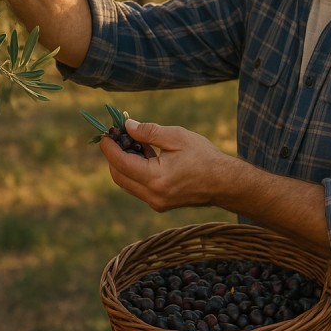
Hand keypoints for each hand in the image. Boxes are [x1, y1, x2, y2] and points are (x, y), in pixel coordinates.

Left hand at [98, 119, 233, 211]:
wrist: (225, 183)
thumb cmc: (204, 157)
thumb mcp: (177, 137)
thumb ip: (149, 132)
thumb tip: (127, 126)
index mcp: (156, 178)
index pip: (121, 163)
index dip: (109, 148)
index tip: (105, 134)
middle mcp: (152, 195)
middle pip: (119, 176)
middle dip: (114, 156)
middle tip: (118, 136)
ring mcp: (156, 202)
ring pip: (127, 183)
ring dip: (125, 163)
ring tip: (134, 142)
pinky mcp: (160, 203)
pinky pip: (138, 187)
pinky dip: (136, 171)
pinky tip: (145, 154)